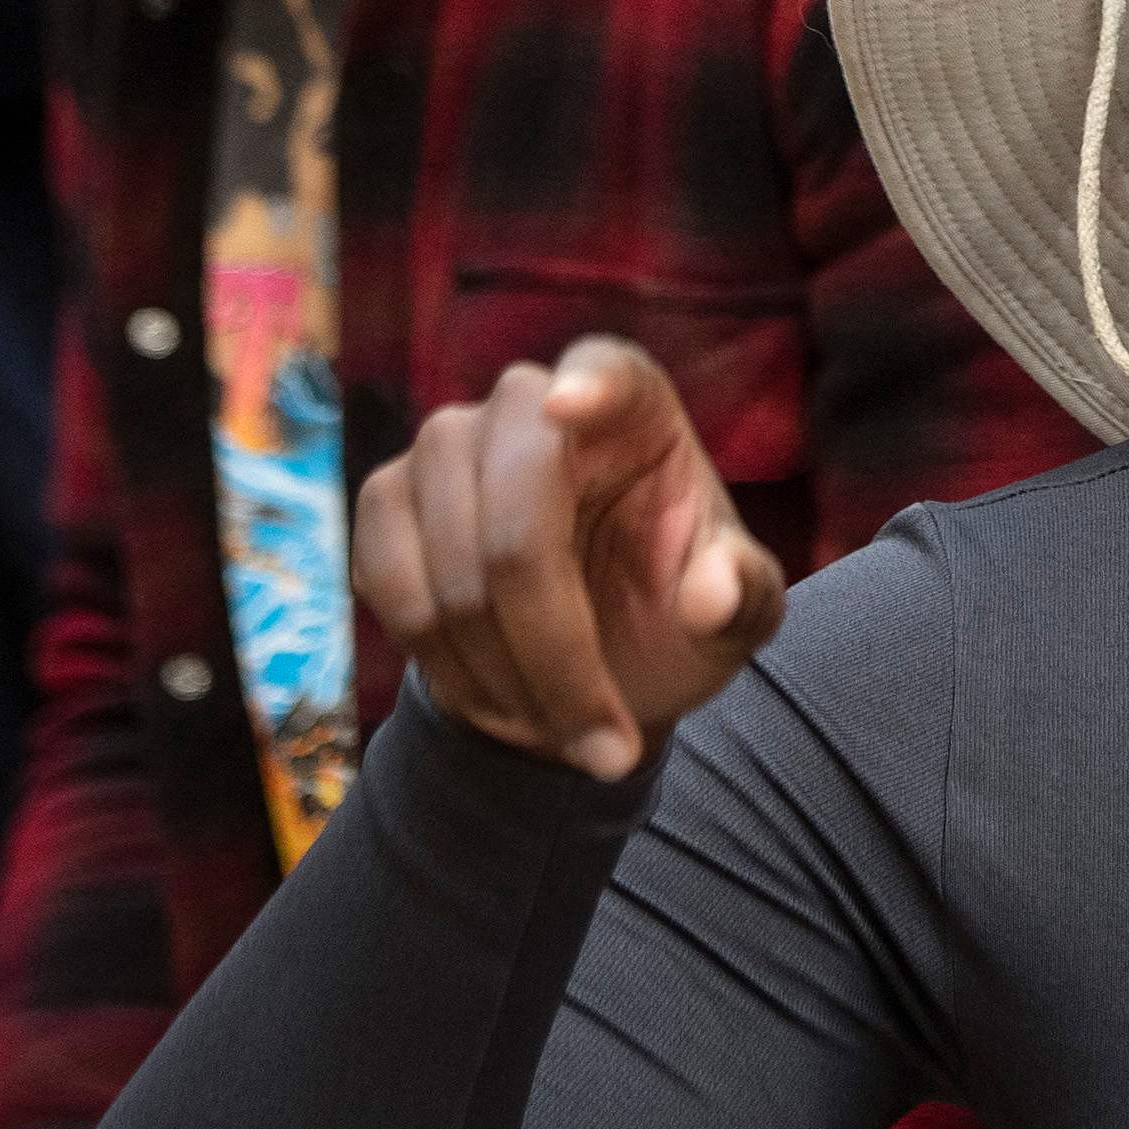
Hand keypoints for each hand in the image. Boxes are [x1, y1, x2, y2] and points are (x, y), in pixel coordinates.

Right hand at [354, 339, 787, 781]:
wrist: (597, 650)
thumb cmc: (679, 606)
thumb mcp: (737, 613)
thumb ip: (742, 595)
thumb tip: (712, 595)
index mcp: (633, 401)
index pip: (610, 376)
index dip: (589, 390)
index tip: (568, 406)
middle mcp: (527, 402)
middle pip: (517, 538)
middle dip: (557, 663)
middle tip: (607, 752)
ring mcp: (445, 445)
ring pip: (452, 587)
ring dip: (509, 687)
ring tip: (566, 734)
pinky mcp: (386, 501)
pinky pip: (396, 597)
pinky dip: (451, 673)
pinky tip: (504, 703)